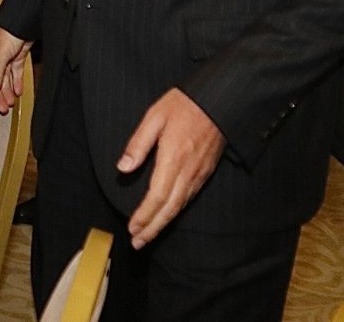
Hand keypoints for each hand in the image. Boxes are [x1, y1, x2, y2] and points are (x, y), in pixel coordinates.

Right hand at [0, 24, 30, 114]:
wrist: (26, 18)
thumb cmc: (9, 29)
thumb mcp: (0, 53)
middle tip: (2, 109)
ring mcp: (6, 57)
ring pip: (4, 79)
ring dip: (7, 92)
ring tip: (11, 103)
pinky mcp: (17, 55)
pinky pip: (15, 72)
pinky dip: (16, 82)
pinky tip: (18, 91)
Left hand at [118, 88, 225, 248]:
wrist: (220, 101)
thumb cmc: (185, 105)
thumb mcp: (155, 116)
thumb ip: (138, 144)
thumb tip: (123, 168)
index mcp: (173, 158)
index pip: (157, 196)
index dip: (144, 216)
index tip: (132, 228)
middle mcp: (188, 171)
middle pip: (169, 208)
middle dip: (153, 228)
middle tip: (138, 242)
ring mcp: (199, 173)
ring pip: (180, 206)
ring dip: (163, 223)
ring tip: (148, 235)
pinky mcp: (206, 171)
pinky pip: (189, 197)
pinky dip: (176, 211)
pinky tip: (168, 215)